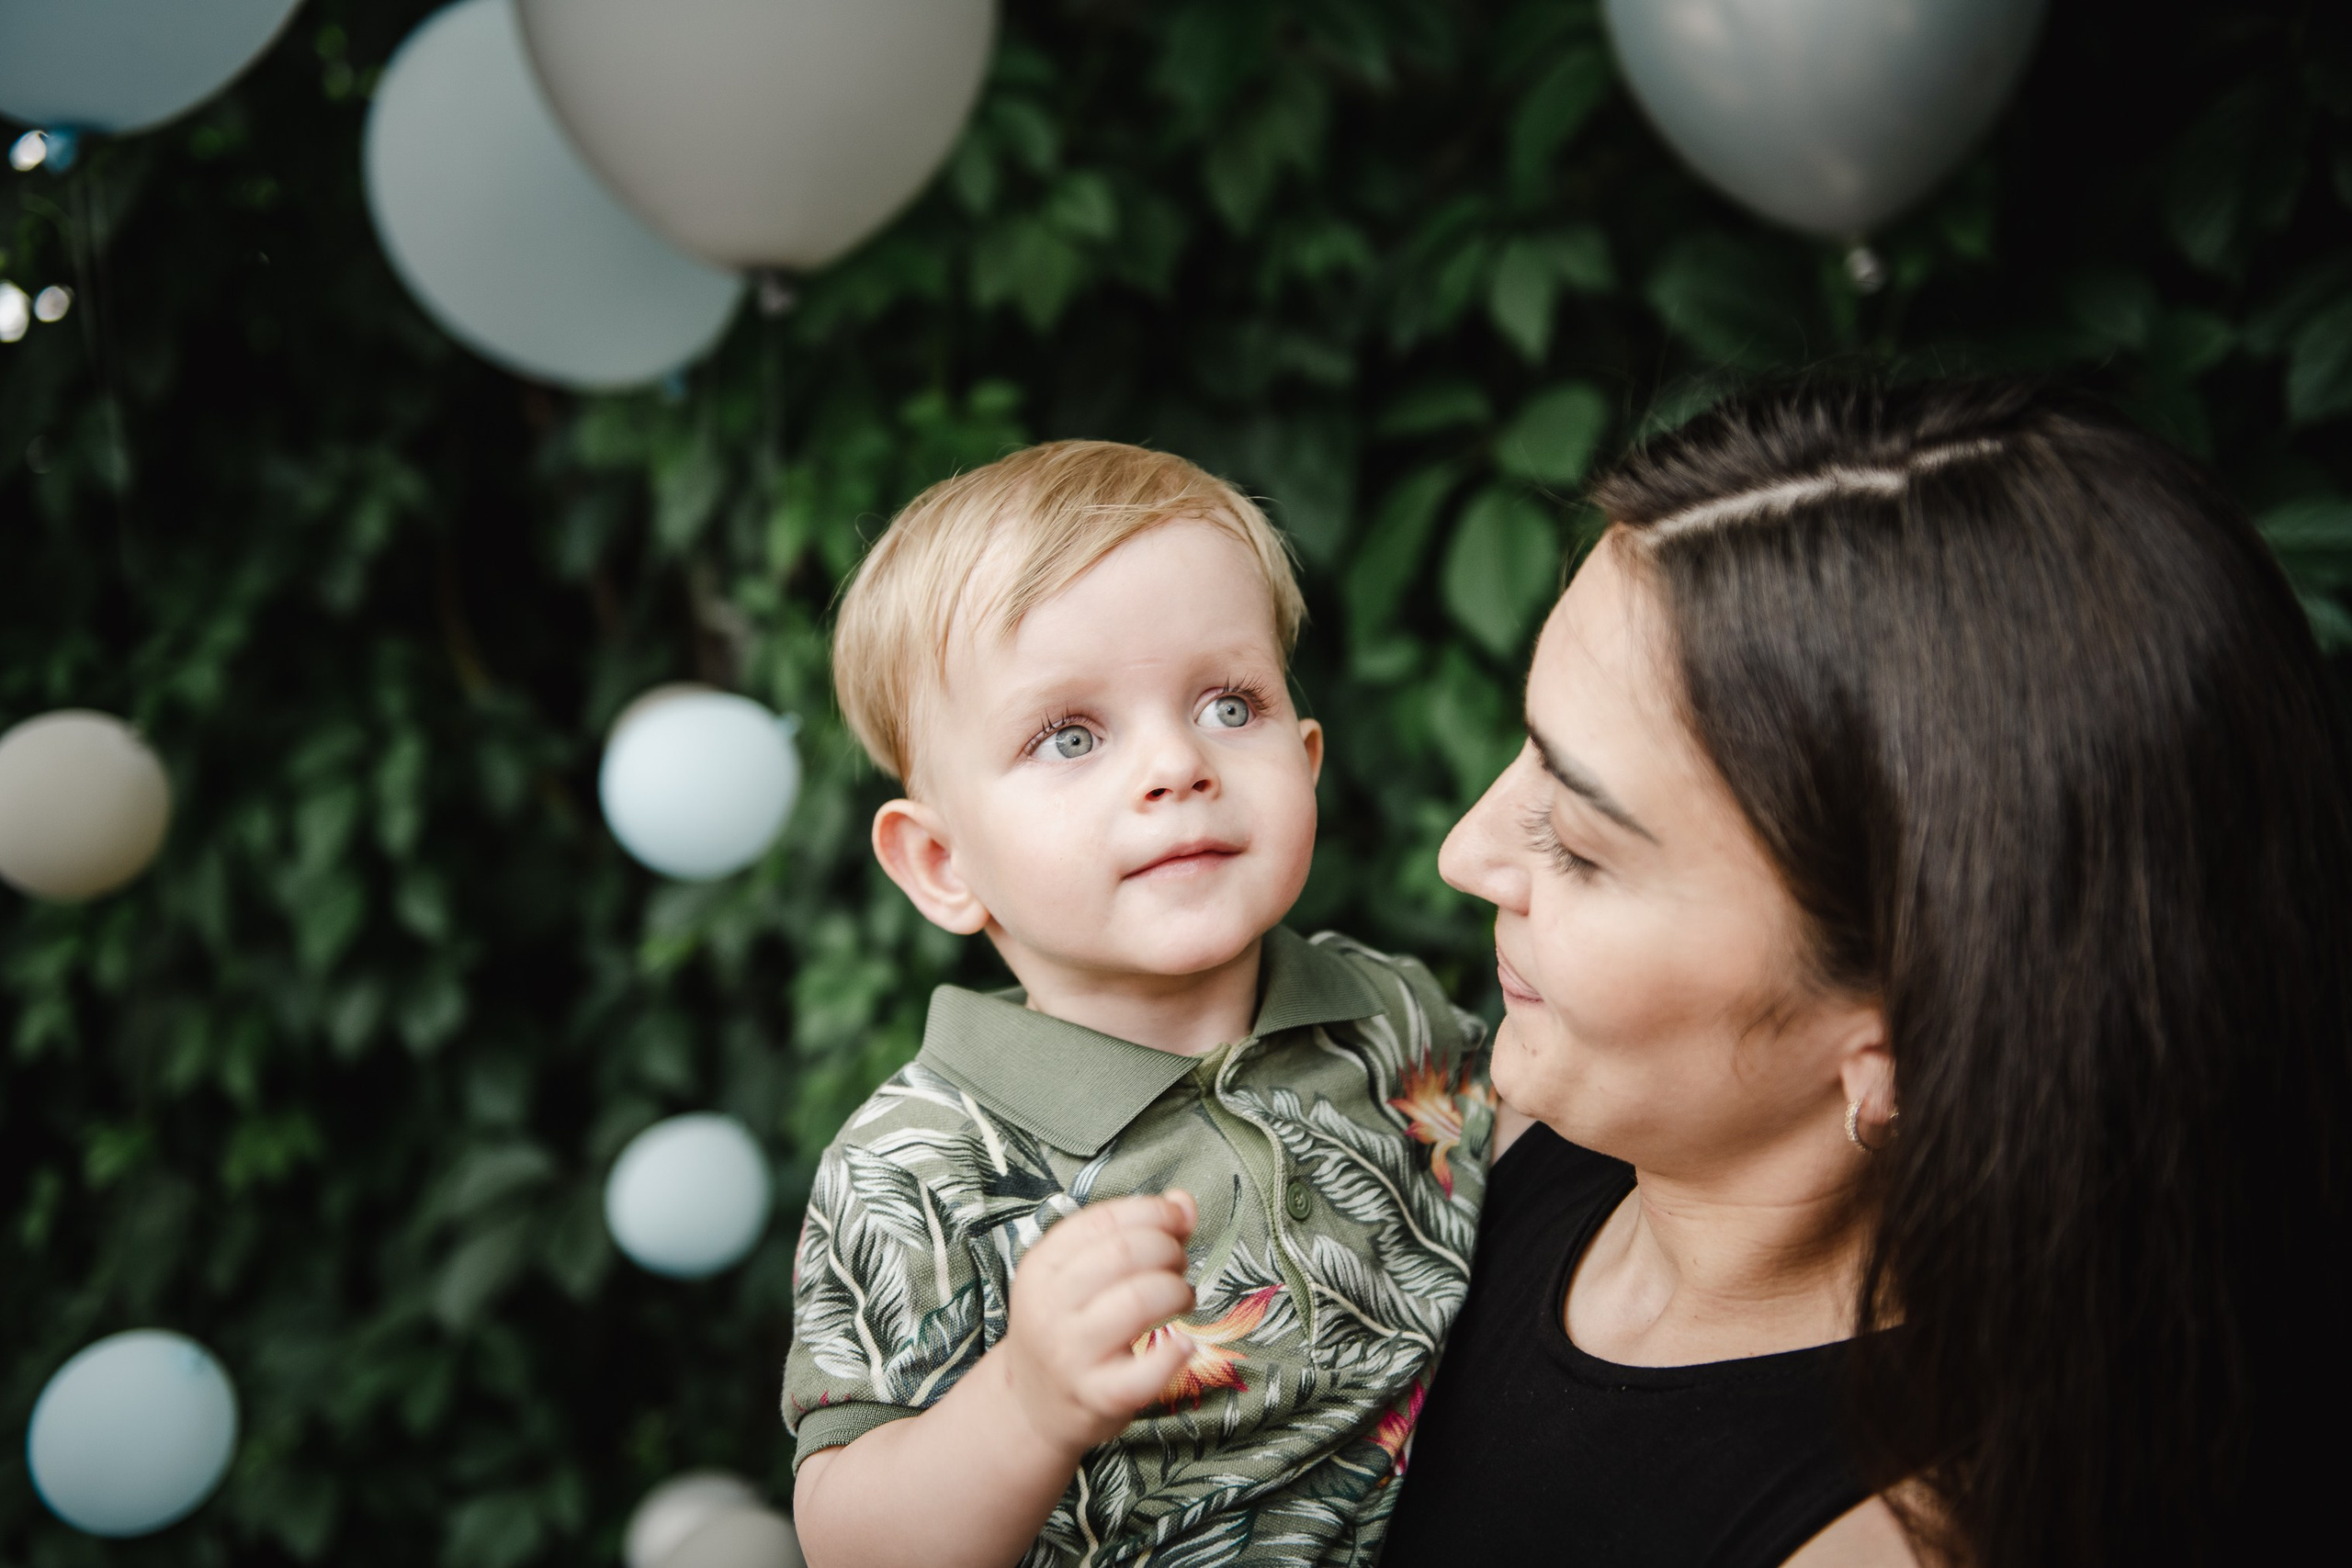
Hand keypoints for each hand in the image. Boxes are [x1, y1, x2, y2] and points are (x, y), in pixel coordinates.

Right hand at [997, 1191, 1198, 1457]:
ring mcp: (1070, 1353)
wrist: (1033, 1406)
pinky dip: (1177, 1353)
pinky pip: (1147, 1371)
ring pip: (1140, 1300)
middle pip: (1125, 1253)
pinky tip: (1184, 1346)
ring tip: (1180, 1298)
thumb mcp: (1081, 1275)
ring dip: (1177, 1291)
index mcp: (1041, 1266)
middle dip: (1169, 1250)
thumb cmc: (1068, 1328)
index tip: (1179, 1221)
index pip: (1104, 1219)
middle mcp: (1049, 1306)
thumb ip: (1132, 1232)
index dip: (1154, 1212)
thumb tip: (1184, 1203)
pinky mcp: (1097, 1395)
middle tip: (1178, 1267)